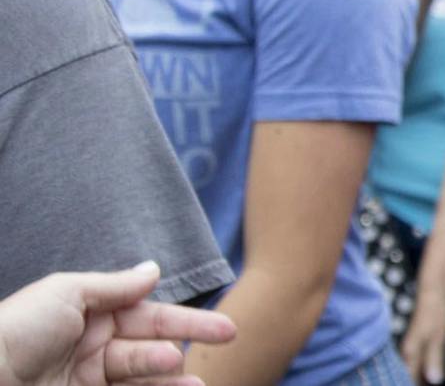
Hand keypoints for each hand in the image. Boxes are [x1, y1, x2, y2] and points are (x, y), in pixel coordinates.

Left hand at [0, 261, 235, 385]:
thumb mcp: (67, 293)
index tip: (224, 330)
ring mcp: (86, 382)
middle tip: (204, 363)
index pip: (149, 317)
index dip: (188, 322)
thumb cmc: (17, 329)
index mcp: (90, 316)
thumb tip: (155, 270)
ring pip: (141, 381)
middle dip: (176, 355)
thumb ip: (116, 286)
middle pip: (149, 351)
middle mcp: (92, 349)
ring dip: (171, 383)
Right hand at [399, 288, 444, 385]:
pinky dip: (422, 377)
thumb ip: (435, 358)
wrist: (434, 294)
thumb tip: (435, 381)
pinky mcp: (415, 351)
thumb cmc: (437, 314)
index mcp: (410, 355)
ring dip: (419, 382)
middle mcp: (406, 356)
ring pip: (411, 375)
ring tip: (431, 384)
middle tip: (432, 385)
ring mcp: (410, 353)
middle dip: (417, 384)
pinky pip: (416, 369)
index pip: (408, 382)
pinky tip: (430, 381)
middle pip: (407, 380)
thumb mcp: (440, 336)